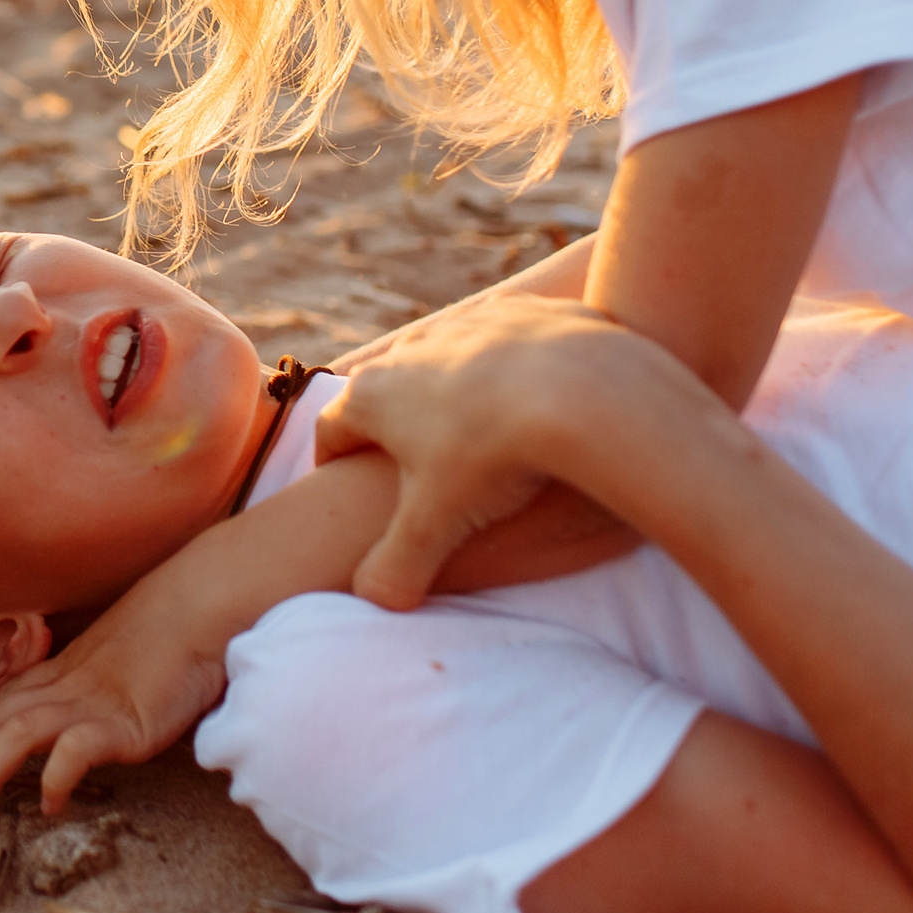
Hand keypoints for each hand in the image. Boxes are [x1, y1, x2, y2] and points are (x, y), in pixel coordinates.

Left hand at [0, 576, 231, 815]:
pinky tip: (50, 802)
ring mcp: (89, 704)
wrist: (199, 613)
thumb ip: (83, 699)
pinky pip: (75, 750)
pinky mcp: (120, 722)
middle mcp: (61, 689)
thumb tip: (62, 733)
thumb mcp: (109, 674)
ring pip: (19, 732)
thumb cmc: (161, 643)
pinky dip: (55, 776)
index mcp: (54, 678)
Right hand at [314, 294, 628, 609]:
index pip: (331, 430)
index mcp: (374, 397)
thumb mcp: (438, 527)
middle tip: (410, 465)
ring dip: (447, 390)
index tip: (339, 484)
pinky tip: (535, 397)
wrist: (582, 391)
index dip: (330, 462)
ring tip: (475, 429)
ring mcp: (466, 325)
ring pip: (441, 357)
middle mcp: (410, 351)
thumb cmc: (494, 458)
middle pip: (382, 389)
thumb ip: (398, 568)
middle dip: (389, 425)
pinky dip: (508, 365)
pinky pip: (503, 339)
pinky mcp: (522, 312)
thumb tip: (375, 600)